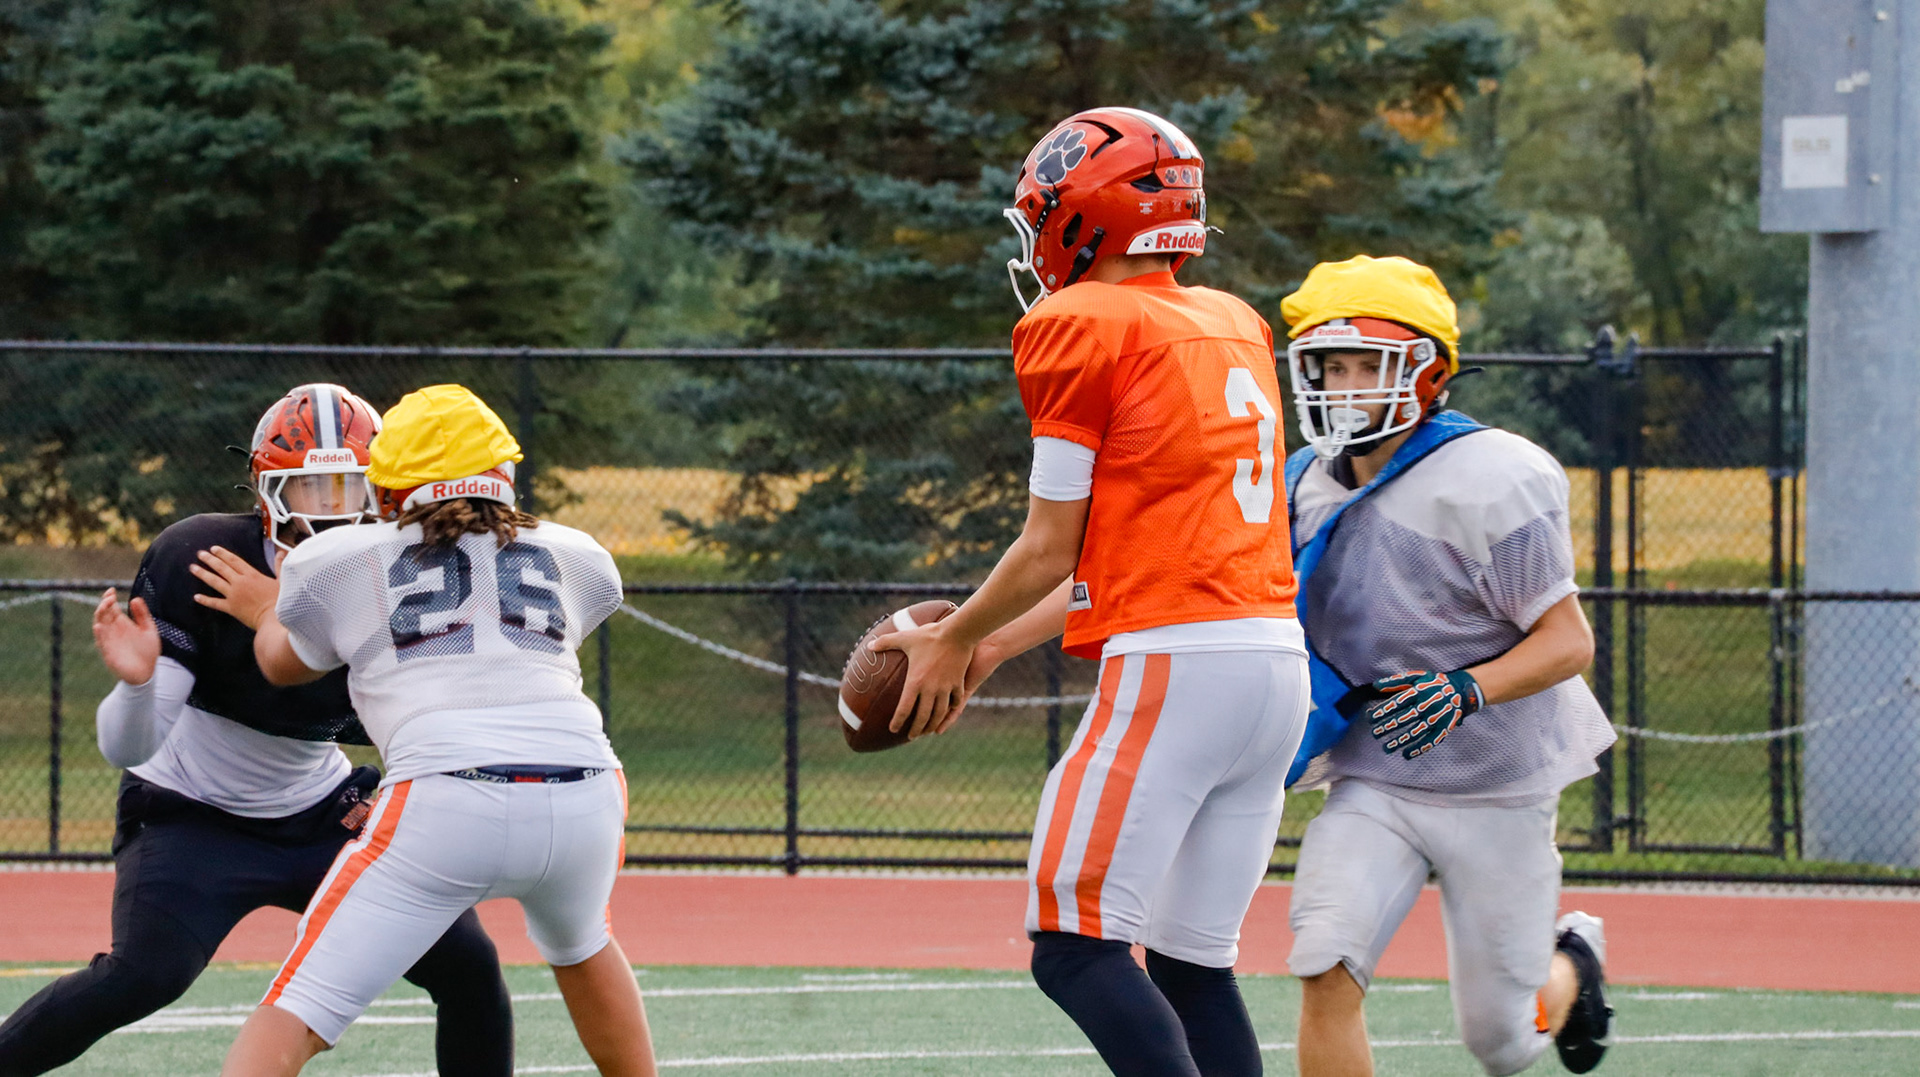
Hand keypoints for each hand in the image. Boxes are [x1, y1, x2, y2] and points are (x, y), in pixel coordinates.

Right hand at [92, 588, 159, 685]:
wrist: (147, 672)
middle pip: (103, 614)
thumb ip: (143, 615)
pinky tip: (99, 626)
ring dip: (100, 616)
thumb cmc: (147, 651)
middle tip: (109, 597)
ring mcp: (110, 641)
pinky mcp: (108, 652)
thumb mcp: (149, 630)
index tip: (111, 590)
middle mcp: (113, 631)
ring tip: (104, 606)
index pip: (111, 608)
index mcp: (122, 624)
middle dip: (104, 605)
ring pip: (100, 626)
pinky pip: (101, 643)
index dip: (109, 599)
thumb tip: (135, 598)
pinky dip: (100, 635)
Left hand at [190, 546, 279, 629]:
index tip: (213, 548)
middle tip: (200, 554)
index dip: (223, 553)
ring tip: (193, 568)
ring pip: (215, 581)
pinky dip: (205, 600)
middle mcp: (240, 582)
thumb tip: (281, 553)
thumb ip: (279, 566)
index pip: (234, 560)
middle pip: (221, 568)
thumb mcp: (283, 581)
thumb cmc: (281, 601)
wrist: (274, 619)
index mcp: (252, 575)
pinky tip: (196, 597)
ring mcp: (234, 595)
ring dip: (203, 574)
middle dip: (209, 559)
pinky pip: (215, 603)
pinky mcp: (231, 608)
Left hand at [872, 619, 975, 738]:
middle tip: (911, 737)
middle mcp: (930, 689)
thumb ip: (886, 642)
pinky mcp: (958, 684)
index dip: (897, 722)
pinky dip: (951, 711)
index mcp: (915, 682)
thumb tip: (869, 645)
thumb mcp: (905, 637)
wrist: (957, 633)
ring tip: (928, 731)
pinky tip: (947, 714)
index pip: (904, 709)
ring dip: (933, 725)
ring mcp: (945, 688)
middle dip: (916, 730)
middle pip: (922, 717)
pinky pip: (955, 702)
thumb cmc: (929, 635)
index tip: (893, 729)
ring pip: (939, 714)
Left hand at [1364, 669, 1482, 759]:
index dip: (1383, 711)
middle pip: (1404, 718)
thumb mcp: (1415, 677)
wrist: (1461, 691)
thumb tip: (1375, 685)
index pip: (1397, 703)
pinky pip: (1430, 741)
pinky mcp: (1444, 729)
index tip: (1370, 718)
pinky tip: (1406, 755)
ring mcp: (1436, 718)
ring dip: (1399, 741)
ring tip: (1385, 748)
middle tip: (1374, 734)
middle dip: (1387, 727)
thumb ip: (1395, 681)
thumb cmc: (1432, 684)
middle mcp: (1427, 705)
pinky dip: (1419, 749)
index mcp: (1419, 692)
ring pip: (1415, 732)